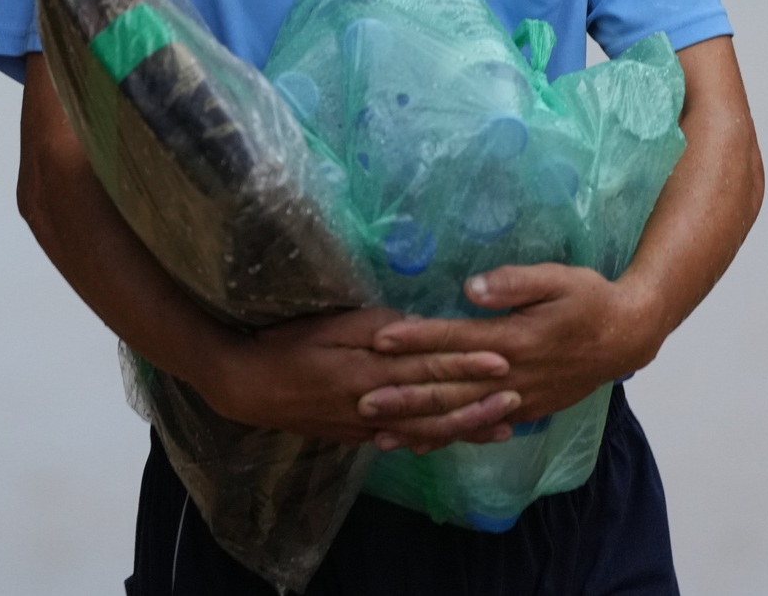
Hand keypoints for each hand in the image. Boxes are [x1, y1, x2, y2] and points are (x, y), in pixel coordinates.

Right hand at [205, 306, 520, 447]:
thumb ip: (376, 326)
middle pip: (435, 405)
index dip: (466, 365)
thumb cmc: (287, 344)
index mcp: (370, 370)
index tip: (501, 360)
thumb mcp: (330, 323)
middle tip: (519, 397)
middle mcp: (375, 404)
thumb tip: (417, 326)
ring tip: (503, 428)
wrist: (248, 387)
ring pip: (425, 431)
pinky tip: (454, 441)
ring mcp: (368, 426)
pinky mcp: (358, 437)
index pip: (428, 366)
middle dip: (478, 402)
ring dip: (465, 428)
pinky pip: (404, 442)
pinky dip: (433, 443)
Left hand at [362, 265, 647, 449]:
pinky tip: (422, 445)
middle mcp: (511, 377)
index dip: (417, 339)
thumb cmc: (589, 299)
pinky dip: (449, 437)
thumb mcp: (558, 278)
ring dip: (419, 425)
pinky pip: (480, 428)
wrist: (627, 337)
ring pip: (461, 417)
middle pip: (450, 388)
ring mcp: (518, 400)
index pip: (456, 340)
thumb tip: (471, 287)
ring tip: (379, 432)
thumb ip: (514, 282)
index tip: (380, 340)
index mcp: (515, 339)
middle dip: (404, 394)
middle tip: (362, 400)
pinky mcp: (526, 411)